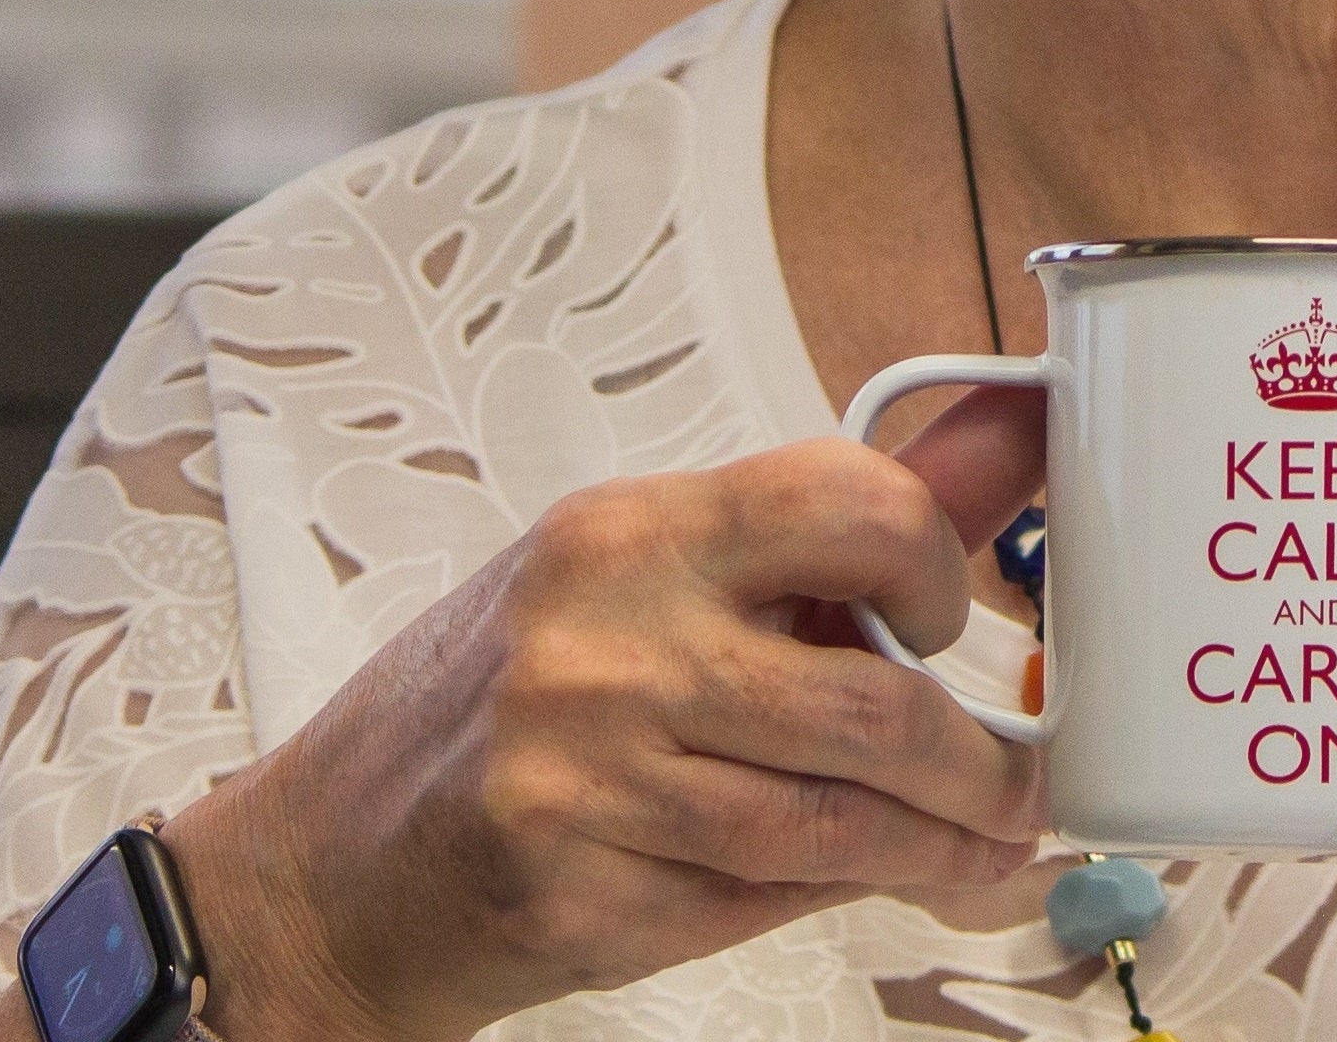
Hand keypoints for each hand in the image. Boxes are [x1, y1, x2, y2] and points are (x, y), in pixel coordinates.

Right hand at [161, 387, 1048, 1041]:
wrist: (319, 867)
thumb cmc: (501, 701)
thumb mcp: (643, 575)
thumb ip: (829, 523)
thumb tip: (1014, 437)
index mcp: (631, 532)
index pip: (842, 501)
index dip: (936, 559)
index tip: (959, 608)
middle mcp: (604, 643)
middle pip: (867, 699)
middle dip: (976, 758)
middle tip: (1017, 777)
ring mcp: (583, 777)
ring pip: (833, 822)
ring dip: (939, 845)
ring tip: (985, 844)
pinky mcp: (575, 897)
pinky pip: (764, 900)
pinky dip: (850, 895)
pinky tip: (890, 880)